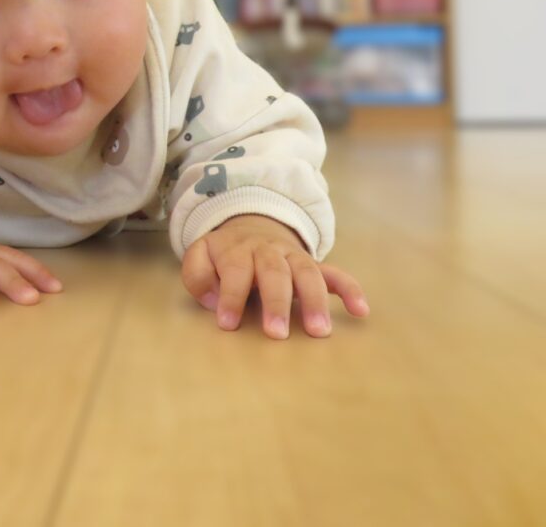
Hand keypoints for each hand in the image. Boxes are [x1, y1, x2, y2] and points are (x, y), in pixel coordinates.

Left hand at [180, 214, 368, 338]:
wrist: (250, 225)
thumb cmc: (223, 254)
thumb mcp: (200, 256)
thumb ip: (197, 275)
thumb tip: (214, 300)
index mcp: (238, 250)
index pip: (235, 271)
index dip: (231, 296)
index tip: (228, 324)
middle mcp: (268, 252)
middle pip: (275, 273)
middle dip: (277, 303)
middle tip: (277, 334)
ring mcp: (293, 257)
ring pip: (307, 273)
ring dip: (315, 300)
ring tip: (319, 331)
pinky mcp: (313, 265)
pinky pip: (336, 274)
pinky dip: (350, 290)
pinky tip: (360, 310)